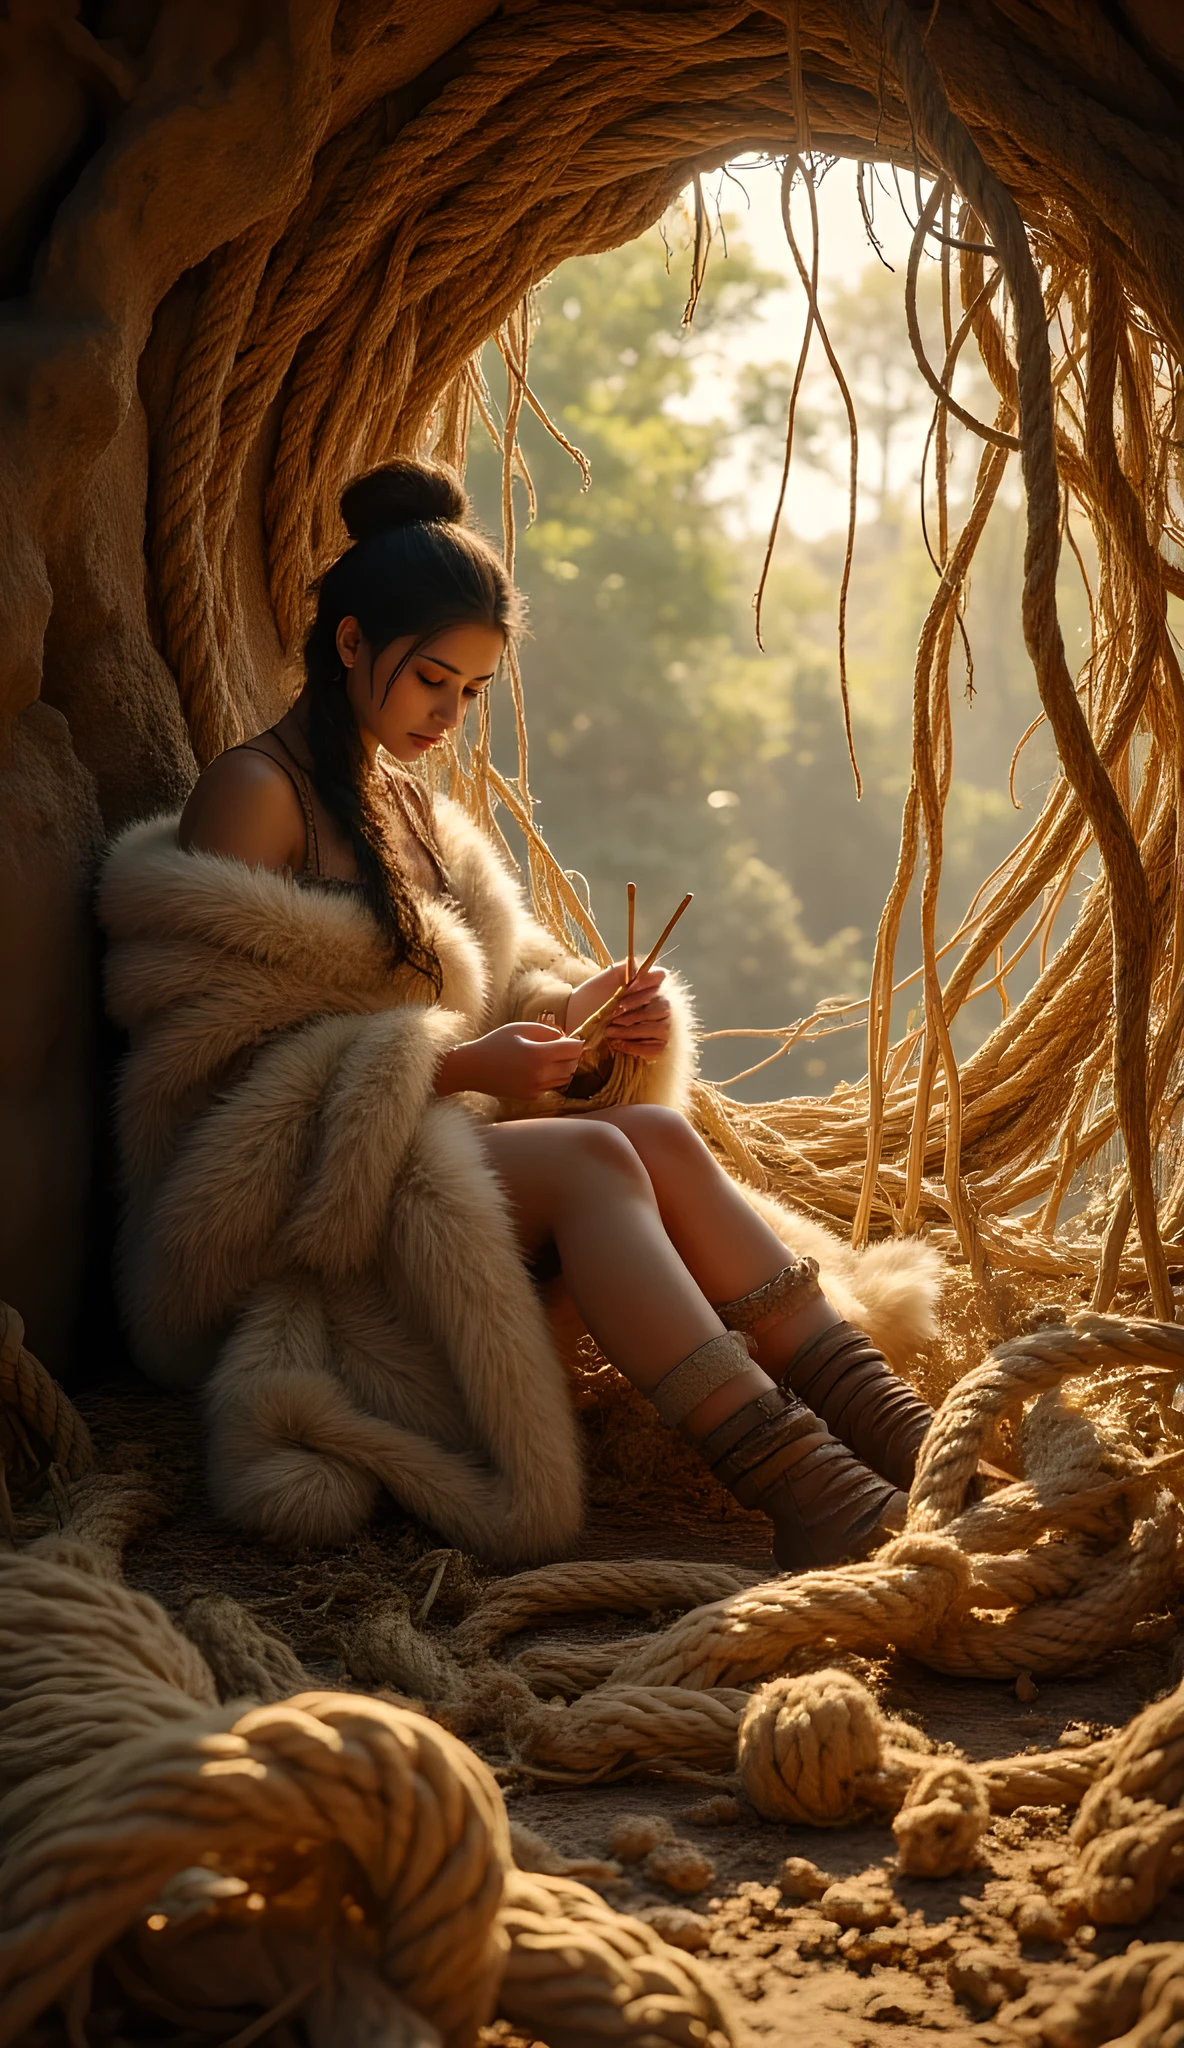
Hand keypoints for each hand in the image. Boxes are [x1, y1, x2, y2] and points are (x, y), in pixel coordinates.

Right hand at [436, 1022, 585, 1098]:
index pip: (573, 1050)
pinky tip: (536, 1069)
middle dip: (571, 1056)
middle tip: (563, 1047)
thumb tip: (565, 1038)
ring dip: (563, 1067)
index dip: (577, 1043)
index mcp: (539, 1054)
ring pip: (564, 1078)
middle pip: (572, 1065)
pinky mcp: (531, 1096)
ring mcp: (536, 1088)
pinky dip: (550, 1077)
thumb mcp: (520, 1029)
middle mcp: (541, 1074)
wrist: (473, 1069)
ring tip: (548, 1057)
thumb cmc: (495, 1044)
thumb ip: (547, 1031)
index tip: (576, 1039)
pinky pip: (551, 1086)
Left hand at [565, 961, 671, 1061]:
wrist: (578, 1017)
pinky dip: (636, 1046)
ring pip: (660, 1028)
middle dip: (636, 1012)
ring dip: (632, 1031)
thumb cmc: (595, 995)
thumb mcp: (608, 976)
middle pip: (663, 1006)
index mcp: (651, 982)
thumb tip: (641, 965)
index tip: (624, 991)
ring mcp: (663, 1025)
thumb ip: (626, 968)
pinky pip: (656, 1048)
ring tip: (609, 1031)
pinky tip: (617, 1043)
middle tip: (613, 1016)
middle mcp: (663, 1003)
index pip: (661, 978)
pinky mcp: (657, 1045)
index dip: (645, 984)